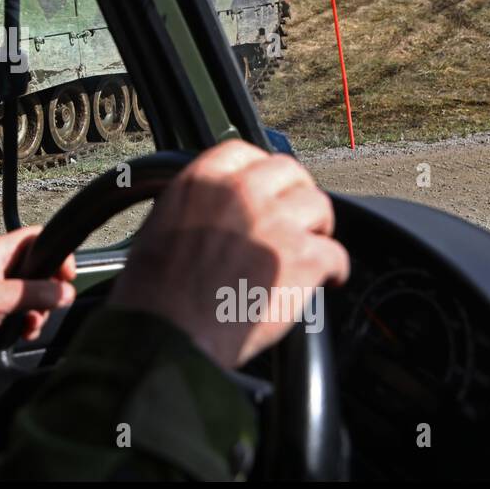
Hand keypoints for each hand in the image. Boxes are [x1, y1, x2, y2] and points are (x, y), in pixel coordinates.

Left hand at [0, 225, 75, 382]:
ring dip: (41, 311)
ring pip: (36, 295)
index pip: (36, 238)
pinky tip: (24, 333)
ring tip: (31, 324)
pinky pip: (26, 314)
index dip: (56, 252)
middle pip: (41, 268)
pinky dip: (31, 324)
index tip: (67, 275)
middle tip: (49, 306)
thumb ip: (33, 292)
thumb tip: (66, 292)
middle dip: (50, 289)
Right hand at [110, 140, 348, 369]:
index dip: (259, 171)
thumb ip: (192, 207)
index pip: (244, 152)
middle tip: (294, 217)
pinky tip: (329, 279)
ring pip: (319, 206)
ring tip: (312, 246)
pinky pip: (335, 253)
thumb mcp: (157, 229)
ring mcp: (275, 223)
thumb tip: (213, 211)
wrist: (168, 337)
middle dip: (294, 194)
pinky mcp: (302, 259)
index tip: (265, 188)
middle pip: (289, 172)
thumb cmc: (154, 295)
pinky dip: (334, 269)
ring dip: (317, 227)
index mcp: (202, 182)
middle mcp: (241, 193)